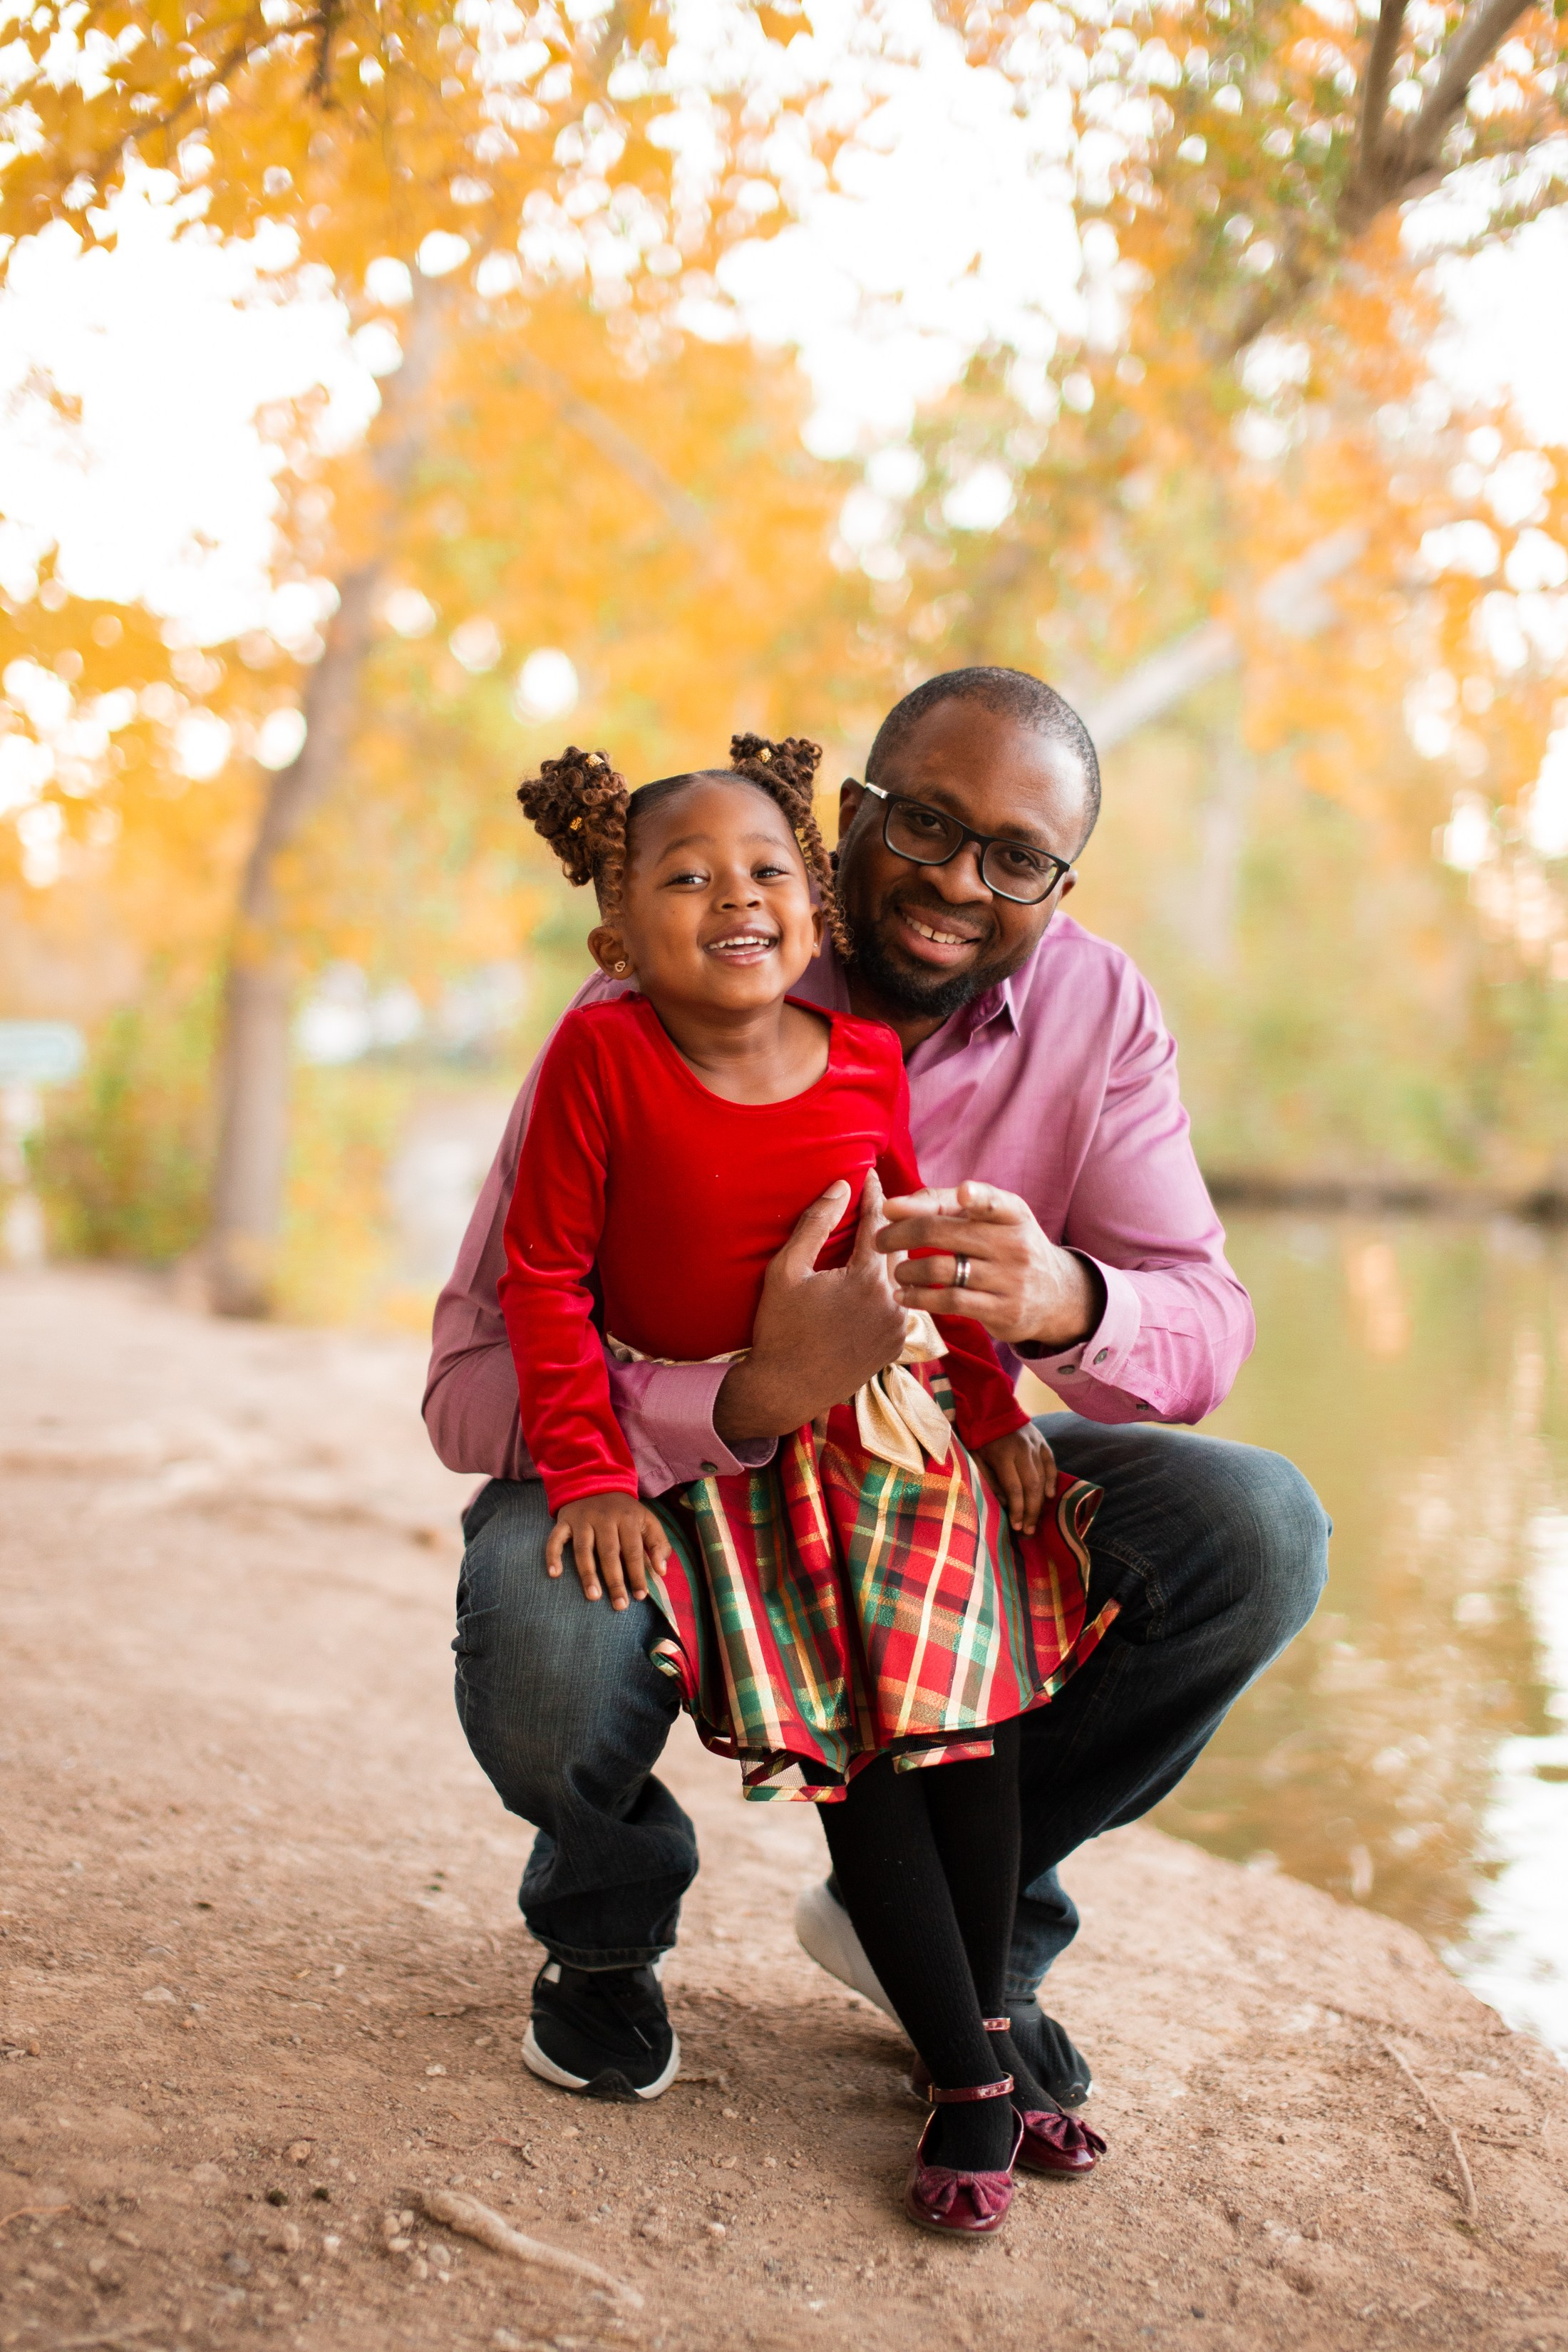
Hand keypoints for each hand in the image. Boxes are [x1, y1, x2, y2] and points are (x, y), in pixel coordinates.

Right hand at [545, 1494, 670, 1609]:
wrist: (595, 1481)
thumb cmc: (625, 1511)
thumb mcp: (647, 1520)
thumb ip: (659, 1544)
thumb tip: (662, 1571)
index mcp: (627, 1518)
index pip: (633, 1551)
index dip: (637, 1574)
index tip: (640, 1596)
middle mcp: (604, 1518)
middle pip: (609, 1553)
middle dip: (615, 1581)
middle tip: (619, 1605)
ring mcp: (582, 1519)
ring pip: (584, 1549)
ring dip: (588, 1574)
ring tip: (593, 1596)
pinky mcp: (565, 1521)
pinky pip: (556, 1539)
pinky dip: (553, 1555)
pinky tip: (554, 1574)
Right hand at [713, 1171, 909, 1445]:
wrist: (786, 1389)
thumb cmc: (779, 1328)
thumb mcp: (786, 1270)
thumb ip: (816, 1224)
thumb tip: (841, 1187)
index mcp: (869, 1279)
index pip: (879, 1223)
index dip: (873, 1195)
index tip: (869, 1173)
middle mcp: (893, 1302)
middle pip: (898, 1248)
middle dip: (888, 1223)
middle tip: (877, 1200)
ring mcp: (898, 1327)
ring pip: (902, 1278)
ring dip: (891, 1256)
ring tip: (877, 1236)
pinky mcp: (895, 1347)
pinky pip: (899, 1305)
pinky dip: (890, 1288)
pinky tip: (876, 1279)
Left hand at [877, 1181, 1103, 1348]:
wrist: (1055, 1294)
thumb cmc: (1006, 1246)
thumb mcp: (989, 1219)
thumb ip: (940, 1205)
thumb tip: (890, 1207)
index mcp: (1012, 1213)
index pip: (994, 1201)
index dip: (979, 1197)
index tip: (963, 1194)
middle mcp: (1014, 1244)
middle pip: (944, 1232)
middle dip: (901, 1234)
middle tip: (880, 1239)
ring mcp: (1011, 1279)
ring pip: (942, 1269)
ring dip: (908, 1270)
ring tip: (897, 1271)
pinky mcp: (1004, 1311)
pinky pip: (951, 1302)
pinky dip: (919, 1298)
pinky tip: (904, 1295)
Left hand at [976, 1423, 1057, 1533]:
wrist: (991, 1407)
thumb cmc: (979, 1437)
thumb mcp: (975, 1457)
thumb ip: (988, 1479)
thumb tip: (1004, 1502)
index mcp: (1003, 1454)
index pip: (1014, 1488)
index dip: (1017, 1509)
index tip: (1017, 1526)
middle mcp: (1022, 1450)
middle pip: (1032, 1486)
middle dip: (1032, 1512)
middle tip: (1029, 1531)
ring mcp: (1035, 1445)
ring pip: (1043, 1478)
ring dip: (1041, 1502)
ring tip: (1037, 1520)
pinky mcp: (1042, 1442)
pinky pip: (1051, 1464)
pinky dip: (1052, 1480)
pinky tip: (1050, 1496)